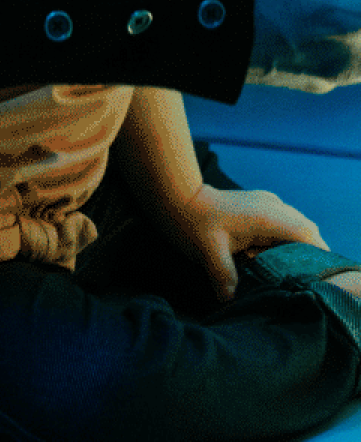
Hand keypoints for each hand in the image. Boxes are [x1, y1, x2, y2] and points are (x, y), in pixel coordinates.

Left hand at [161, 184, 327, 305]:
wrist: (176, 196)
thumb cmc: (192, 221)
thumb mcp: (208, 252)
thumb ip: (224, 277)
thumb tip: (231, 301)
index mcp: (268, 215)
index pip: (308, 235)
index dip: (320, 257)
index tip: (320, 281)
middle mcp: (272, 206)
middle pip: (307, 232)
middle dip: (310, 257)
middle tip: (302, 286)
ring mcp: (266, 205)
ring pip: (295, 229)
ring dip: (294, 252)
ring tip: (286, 279)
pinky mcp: (258, 209)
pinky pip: (281, 228)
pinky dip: (281, 246)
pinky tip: (268, 266)